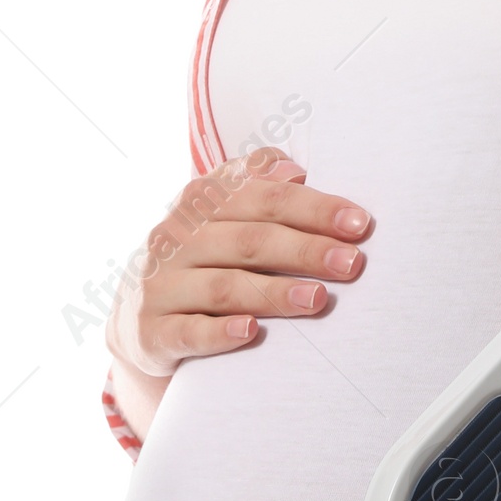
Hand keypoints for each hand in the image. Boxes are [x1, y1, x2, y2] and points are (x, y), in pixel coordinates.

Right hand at [106, 147, 371, 378]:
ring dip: (274, 293)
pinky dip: (219, 332)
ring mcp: (161, 286)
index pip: (263, 197)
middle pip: (249, 240)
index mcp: (200, 201)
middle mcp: (175, 238)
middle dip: (306, 250)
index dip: (313, 208)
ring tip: (319, 299)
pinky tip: (251, 332)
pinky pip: (187, 331)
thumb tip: (294, 168)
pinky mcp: (152, 332)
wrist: (141, 320)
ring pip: (224, 286)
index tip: (359, 224)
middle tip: (352, 264)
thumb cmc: (205, 257)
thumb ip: (256, 184)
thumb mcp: (223, 214)